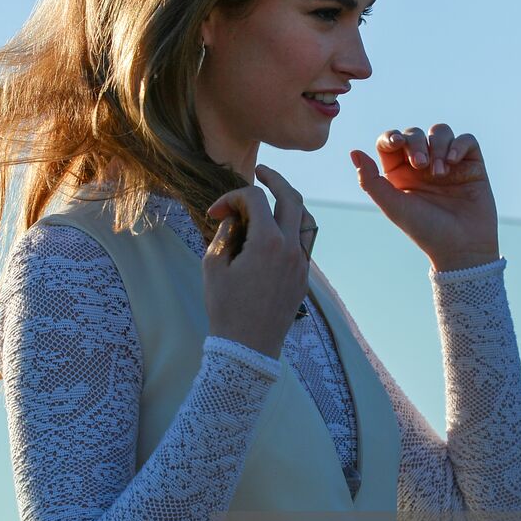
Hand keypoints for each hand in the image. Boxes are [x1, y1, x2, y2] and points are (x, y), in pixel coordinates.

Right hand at [202, 165, 315, 358]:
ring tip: (274, 197)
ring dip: (291, 202)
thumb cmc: (225, 308)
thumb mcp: (213, 266)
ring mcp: (302, 263)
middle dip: (275, 179)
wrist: (247, 349)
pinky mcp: (304, 277)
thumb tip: (235, 216)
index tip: (215, 213)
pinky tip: (278, 228)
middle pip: (291, 197)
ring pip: (307, 218)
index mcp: (268, 242)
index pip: (254, 199)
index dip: (231, 197)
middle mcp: (291, 248)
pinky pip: (306, 241)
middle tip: (261, 171)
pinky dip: (294, 226)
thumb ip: (225, 233)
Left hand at [349, 123, 500, 271]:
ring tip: (439, 171)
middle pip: (414, 134)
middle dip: (415, 143)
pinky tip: (453, 162)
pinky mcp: (471, 165)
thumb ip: (370, 180)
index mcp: (400, 174)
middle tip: (421, 165)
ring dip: (437, 145)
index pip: (391, 142)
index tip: (397, 143)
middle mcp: (423, 166)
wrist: (461, 246)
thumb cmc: (424, 229)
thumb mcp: (392, 205)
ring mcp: (447, 164)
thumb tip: (354, 152)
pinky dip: (458, 145)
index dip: (392, 136)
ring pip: (440, 131)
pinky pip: (465, 140)